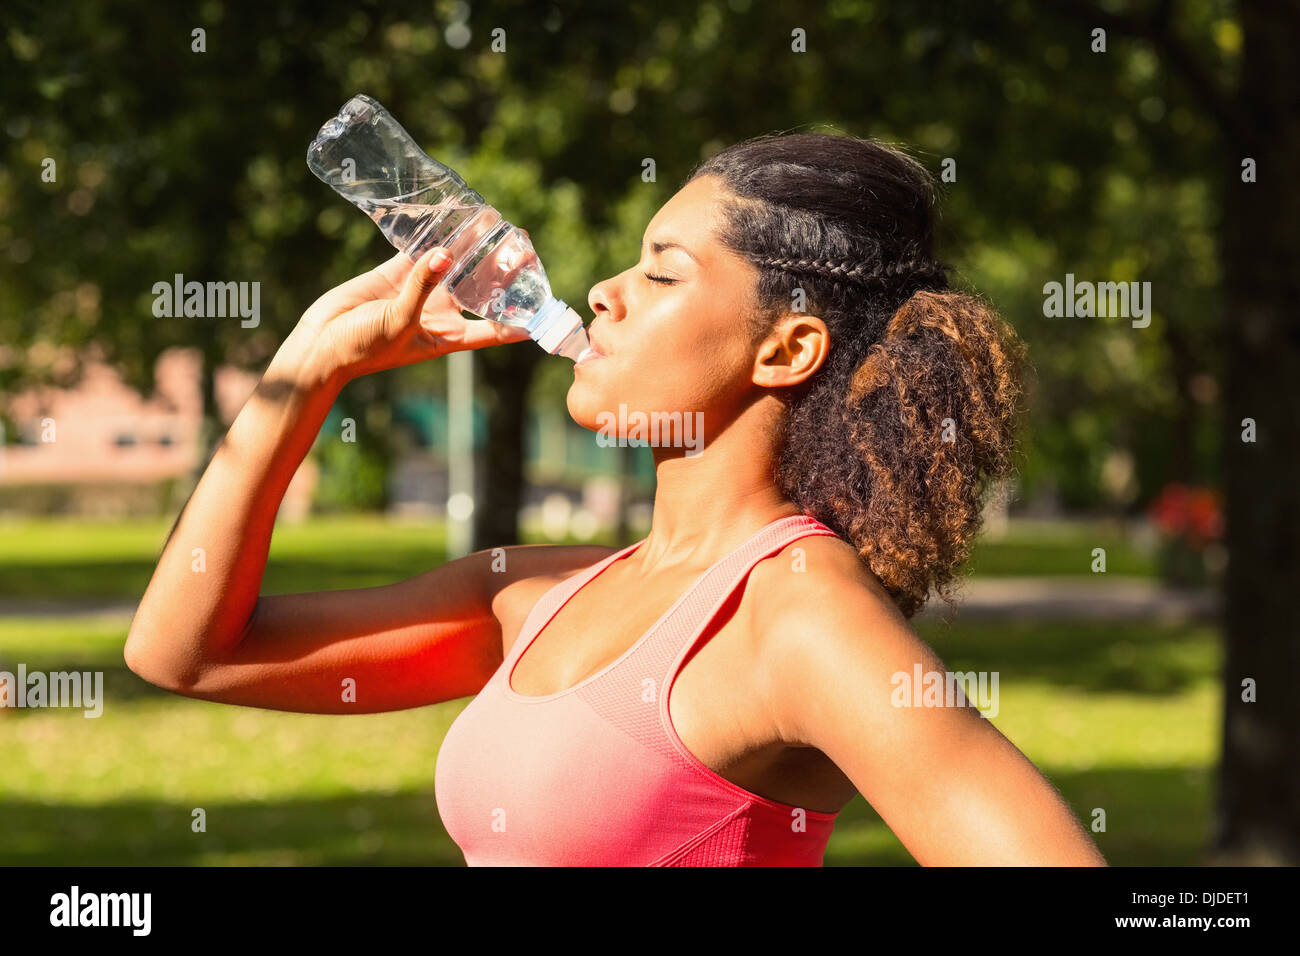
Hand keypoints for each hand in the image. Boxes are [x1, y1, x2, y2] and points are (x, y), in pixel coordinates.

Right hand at [293, 246, 531, 383]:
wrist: (322, 344)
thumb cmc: (365, 348)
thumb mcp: (400, 322)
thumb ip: (423, 287)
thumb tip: (447, 253)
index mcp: (450, 337)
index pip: (496, 330)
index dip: (521, 319)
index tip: (545, 306)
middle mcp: (441, 313)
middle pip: (481, 290)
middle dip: (500, 272)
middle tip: (521, 248)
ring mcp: (420, 291)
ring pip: (454, 265)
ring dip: (470, 247)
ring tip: (492, 224)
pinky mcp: (396, 273)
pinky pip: (421, 250)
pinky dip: (435, 234)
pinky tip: (451, 214)